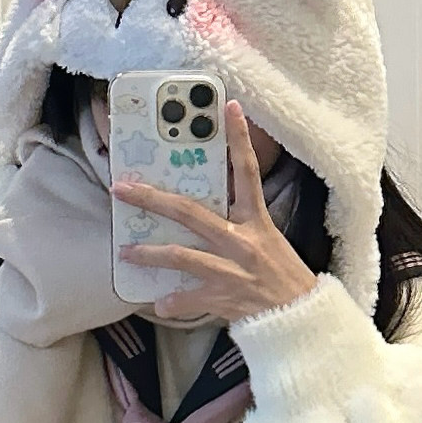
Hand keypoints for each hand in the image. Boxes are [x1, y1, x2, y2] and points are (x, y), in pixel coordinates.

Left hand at [114, 102, 317, 322]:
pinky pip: (190, 298)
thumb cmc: (282, 275)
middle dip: (153, 199)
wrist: (299, 315)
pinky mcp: (224, 297)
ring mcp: (230, 270)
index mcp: (255, 220)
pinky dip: (173, 301)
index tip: (230, 108)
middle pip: (191, 213)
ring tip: (126, 251)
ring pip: (182, 256)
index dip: (240, 139)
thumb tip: (202, 211)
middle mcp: (241, 241)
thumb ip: (238, 222)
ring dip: (150, 253)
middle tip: (122, 188)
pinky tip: (160, 302)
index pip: (248, 172)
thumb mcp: (266, 239)